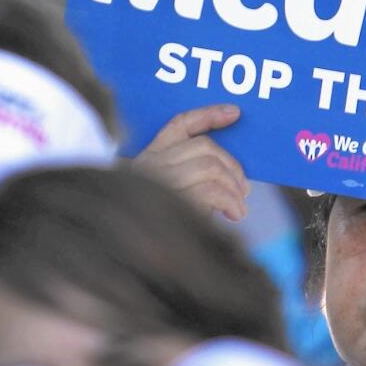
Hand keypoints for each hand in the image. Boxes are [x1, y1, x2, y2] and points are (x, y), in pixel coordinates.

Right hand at [132, 104, 248, 221]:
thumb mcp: (165, 194)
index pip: (180, 124)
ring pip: (211, 167)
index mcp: (149, 156)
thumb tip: (230, 176)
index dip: (209, 114)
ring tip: (238, 207)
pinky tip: (234, 214)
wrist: (123, 251)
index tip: (235, 113)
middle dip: (232, 166)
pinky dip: (231, 202)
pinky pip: (212, 191)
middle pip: (204, 147)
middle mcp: (150, 164)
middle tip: (243, 189)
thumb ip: (188, 178)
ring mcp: (158, 180)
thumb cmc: (151, 225)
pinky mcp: (170, 200)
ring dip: (233, 188)